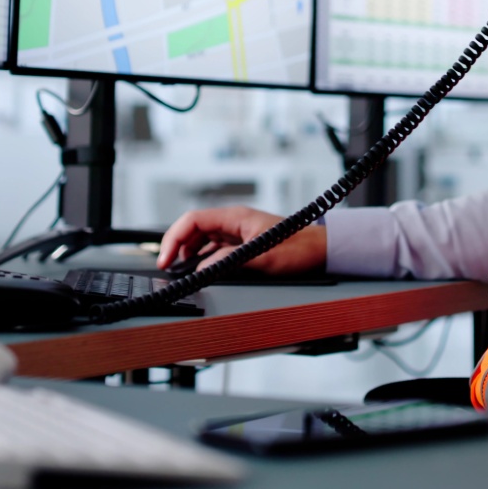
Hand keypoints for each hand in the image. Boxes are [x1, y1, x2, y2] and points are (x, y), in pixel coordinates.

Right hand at [156, 206, 325, 274]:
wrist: (322, 249)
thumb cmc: (299, 248)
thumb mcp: (262, 256)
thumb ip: (230, 260)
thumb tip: (202, 268)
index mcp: (235, 217)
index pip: (192, 220)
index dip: (173, 238)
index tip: (165, 258)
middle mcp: (234, 221)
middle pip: (193, 229)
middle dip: (176, 246)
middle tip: (168, 268)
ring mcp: (238, 231)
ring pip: (202, 238)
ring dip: (188, 253)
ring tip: (182, 271)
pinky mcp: (243, 242)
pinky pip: (215, 247)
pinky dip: (203, 258)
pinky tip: (202, 270)